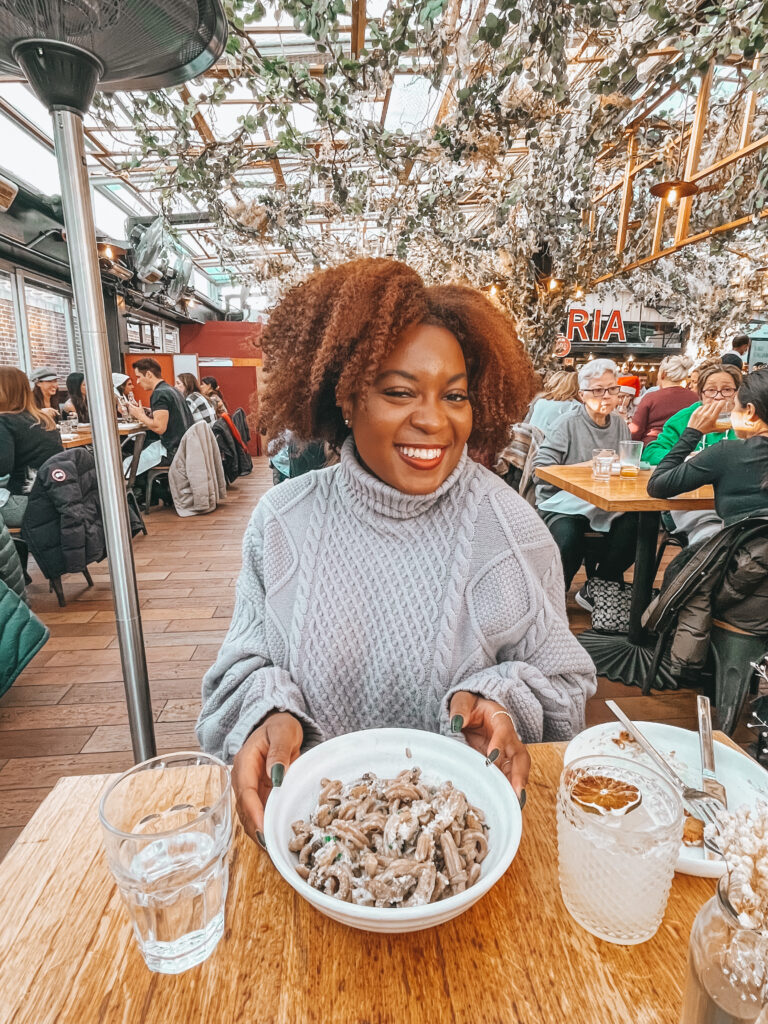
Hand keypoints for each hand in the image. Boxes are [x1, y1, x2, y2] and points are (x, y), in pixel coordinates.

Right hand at [231, 711, 302, 843]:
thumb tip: (275, 774)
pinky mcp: (260, 796)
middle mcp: (243, 779)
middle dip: (256, 830)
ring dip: (261, 833)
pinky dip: (267, 828)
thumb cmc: (281, 727)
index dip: (254, 813)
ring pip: (251, 816)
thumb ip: (279, 752)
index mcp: (244, 763)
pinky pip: (261, 814)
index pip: (246, 793)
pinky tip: (277, 840)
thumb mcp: (283, 733)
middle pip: (245, 810)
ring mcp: (250, 789)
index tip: (264, 830)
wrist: (279, 726)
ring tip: (275, 850)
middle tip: (272, 848)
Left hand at [449, 691, 529, 801]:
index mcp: (500, 719)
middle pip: (521, 754)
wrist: (474, 709)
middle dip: (519, 773)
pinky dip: (510, 788)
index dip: (500, 746)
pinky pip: (510, 776)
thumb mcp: (462, 701)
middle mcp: (509, 737)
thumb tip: (456, 722)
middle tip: (516, 791)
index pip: (504, 732)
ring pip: (519, 768)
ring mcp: (508, 751)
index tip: (490, 760)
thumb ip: (459, 710)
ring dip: (517, 785)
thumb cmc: (469, 705)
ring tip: (514, 803)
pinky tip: (507, 802)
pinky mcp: (503, 762)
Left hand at [688, 400, 725, 434]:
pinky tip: (703, 410)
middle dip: (716, 403)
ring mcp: (700, 413)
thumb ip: (722, 428)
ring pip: (707, 405)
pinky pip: (701, 407)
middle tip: (717, 404)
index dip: (722, 403)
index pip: (719, 407)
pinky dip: (703, 407)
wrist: (694, 432)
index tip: (723, 401)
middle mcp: (707, 414)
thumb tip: (728, 428)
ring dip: (709, 405)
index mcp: (712, 418)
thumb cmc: (704, 431)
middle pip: (713, 404)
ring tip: (710, 408)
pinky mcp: (695, 412)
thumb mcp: (714, 429)